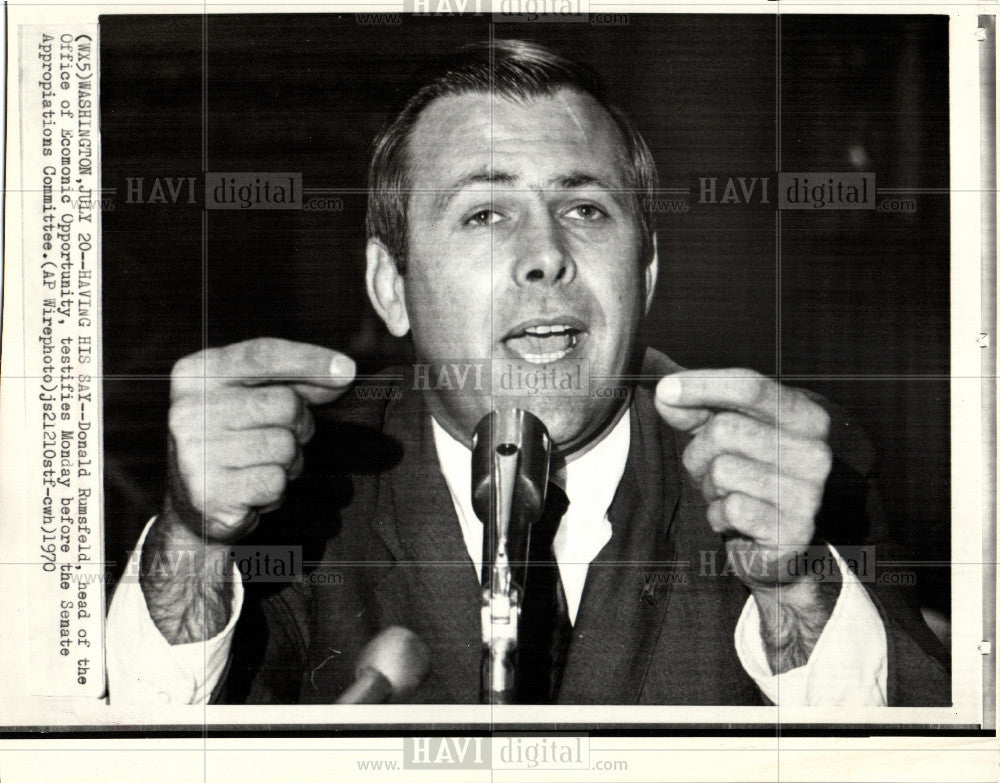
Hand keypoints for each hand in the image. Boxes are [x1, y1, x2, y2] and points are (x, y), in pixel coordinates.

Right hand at [166, 337, 355, 543]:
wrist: (192, 505)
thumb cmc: (233, 440)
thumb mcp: (250, 396)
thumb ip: (293, 379)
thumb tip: (342, 373)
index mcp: (194, 375)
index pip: (262, 356)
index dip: (310, 360)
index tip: (348, 370)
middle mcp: (188, 411)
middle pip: (285, 404)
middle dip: (300, 423)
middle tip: (281, 436)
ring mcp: (195, 453)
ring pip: (285, 446)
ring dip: (289, 460)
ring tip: (262, 465)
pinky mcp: (210, 493)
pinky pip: (275, 482)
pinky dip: (276, 489)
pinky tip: (253, 489)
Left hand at [654, 368, 832, 587]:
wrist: (775, 543)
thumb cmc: (747, 477)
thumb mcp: (723, 434)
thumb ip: (696, 410)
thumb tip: (666, 394)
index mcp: (807, 417)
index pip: (752, 387)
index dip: (703, 385)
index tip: (665, 390)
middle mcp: (815, 452)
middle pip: (725, 429)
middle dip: (700, 451)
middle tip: (710, 470)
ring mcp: (808, 493)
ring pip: (722, 470)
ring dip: (709, 486)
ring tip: (729, 494)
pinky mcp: (792, 530)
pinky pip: (729, 509)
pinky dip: (718, 515)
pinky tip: (736, 519)